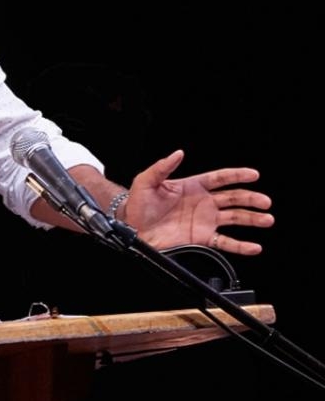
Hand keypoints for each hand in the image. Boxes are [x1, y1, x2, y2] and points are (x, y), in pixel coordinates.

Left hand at [125, 150, 274, 254]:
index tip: (254, 174)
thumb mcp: (146, 181)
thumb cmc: (138, 203)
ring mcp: (205, 221)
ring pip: (235, 218)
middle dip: (251, 199)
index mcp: (193, 186)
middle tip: (265, 202)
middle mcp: (203, 202)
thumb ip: (162, 167)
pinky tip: (255, 247)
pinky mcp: (202, 238)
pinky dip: (241, 246)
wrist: (131, 227)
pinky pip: (225, 242)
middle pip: (233, 198)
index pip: (220, 178)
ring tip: (267, 219)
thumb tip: (178, 153)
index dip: (237, 176)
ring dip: (252, 219)